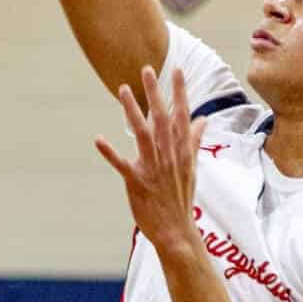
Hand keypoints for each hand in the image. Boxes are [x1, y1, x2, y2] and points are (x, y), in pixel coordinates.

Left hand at [94, 64, 203, 255]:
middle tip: (147, 70)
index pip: (182, 116)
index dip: (180, 93)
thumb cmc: (181, 199)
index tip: (178, 71)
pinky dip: (110, 152)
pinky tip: (98, 140)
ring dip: (131, 112)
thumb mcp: (192, 168)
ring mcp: (152, 168)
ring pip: (142, 134)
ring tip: (123, 90)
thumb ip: (194, 141)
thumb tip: (203, 120)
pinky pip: (122, 165)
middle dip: (154, 93)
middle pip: (161, 119)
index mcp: (182, 152)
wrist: (176, 231)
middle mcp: (168, 156)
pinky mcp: (137, 182)